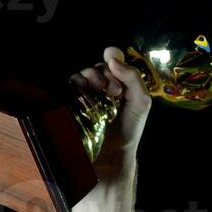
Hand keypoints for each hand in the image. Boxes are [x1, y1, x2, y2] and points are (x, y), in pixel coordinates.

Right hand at [70, 46, 150, 177]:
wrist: (113, 154)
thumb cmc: (129, 130)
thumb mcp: (140, 102)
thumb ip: (133, 77)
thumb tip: (112, 58)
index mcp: (118, 83)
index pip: (112, 60)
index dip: (113, 58)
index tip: (117, 69)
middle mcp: (101, 87)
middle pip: (98, 66)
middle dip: (106, 73)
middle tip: (114, 91)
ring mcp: (86, 95)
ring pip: (83, 73)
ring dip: (92, 76)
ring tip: (100, 92)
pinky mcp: (73, 102)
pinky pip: (70, 84)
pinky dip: (76, 81)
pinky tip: (84, 90)